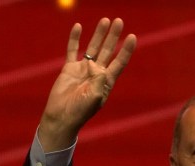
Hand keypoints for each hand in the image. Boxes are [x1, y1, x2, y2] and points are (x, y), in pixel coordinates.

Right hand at [39, 18, 136, 151]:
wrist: (62, 116)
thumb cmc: (80, 111)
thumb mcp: (93, 98)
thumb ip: (98, 81)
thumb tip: (96, 65)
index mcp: (106, 81)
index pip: (119, 61)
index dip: (126, 49)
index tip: (132, 36)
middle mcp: (97, 73)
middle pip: (108, 50)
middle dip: (114, 36)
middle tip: (119, 21)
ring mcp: (83, 69)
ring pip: (93, 47)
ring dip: (99, 34)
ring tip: (105, 20)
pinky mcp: (70, 68)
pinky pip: (73, 50)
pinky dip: (75, 38)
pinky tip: (78, 26)